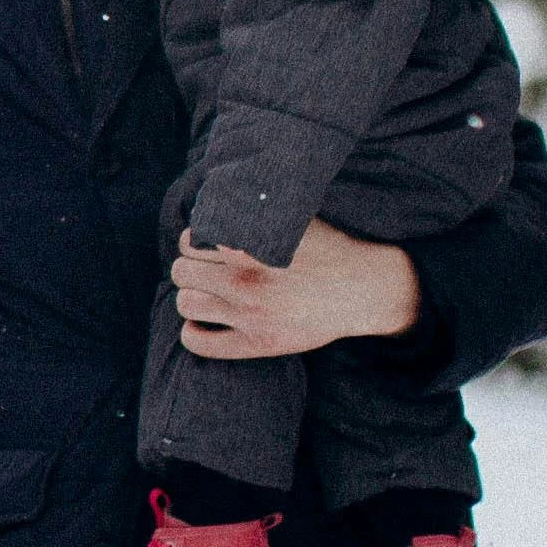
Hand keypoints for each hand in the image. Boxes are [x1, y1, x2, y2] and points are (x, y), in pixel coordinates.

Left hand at [170, 220, 425, 362]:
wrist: (364, 290)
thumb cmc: (328, 249)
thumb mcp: (293, 219)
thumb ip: (254, 213)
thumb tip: (214, 201)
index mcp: (252, 249)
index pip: (192, 239)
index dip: (196, 238)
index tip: (207, 241)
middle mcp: (248, 283)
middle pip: (182, 271)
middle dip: (191, 265)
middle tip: (207, 267)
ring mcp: (251, 317)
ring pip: (185, 303)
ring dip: (192, 294)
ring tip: (208, 291)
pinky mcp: (257, 345)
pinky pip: (198, 343)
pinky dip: (193, 331)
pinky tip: (205, 321)